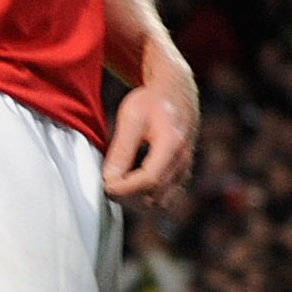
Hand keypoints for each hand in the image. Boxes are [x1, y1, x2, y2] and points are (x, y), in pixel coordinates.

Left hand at [104, 65, 199, 206]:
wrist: (176, 90)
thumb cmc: (152, 100)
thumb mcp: (131, 118)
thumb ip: (121, 150)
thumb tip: (109, 179)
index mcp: (172, 144)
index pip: (149, 180)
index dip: (125, 188)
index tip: (105, 185)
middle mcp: (183, 160)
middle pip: (156, 196)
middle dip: (129, 197)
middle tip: (108, 184)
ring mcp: (186, 168)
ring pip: (163, 201)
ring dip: (139, 200)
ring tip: (119, 184)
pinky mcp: (183, 172)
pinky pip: (167, 196)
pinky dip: (147, 196)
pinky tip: (131, 181)